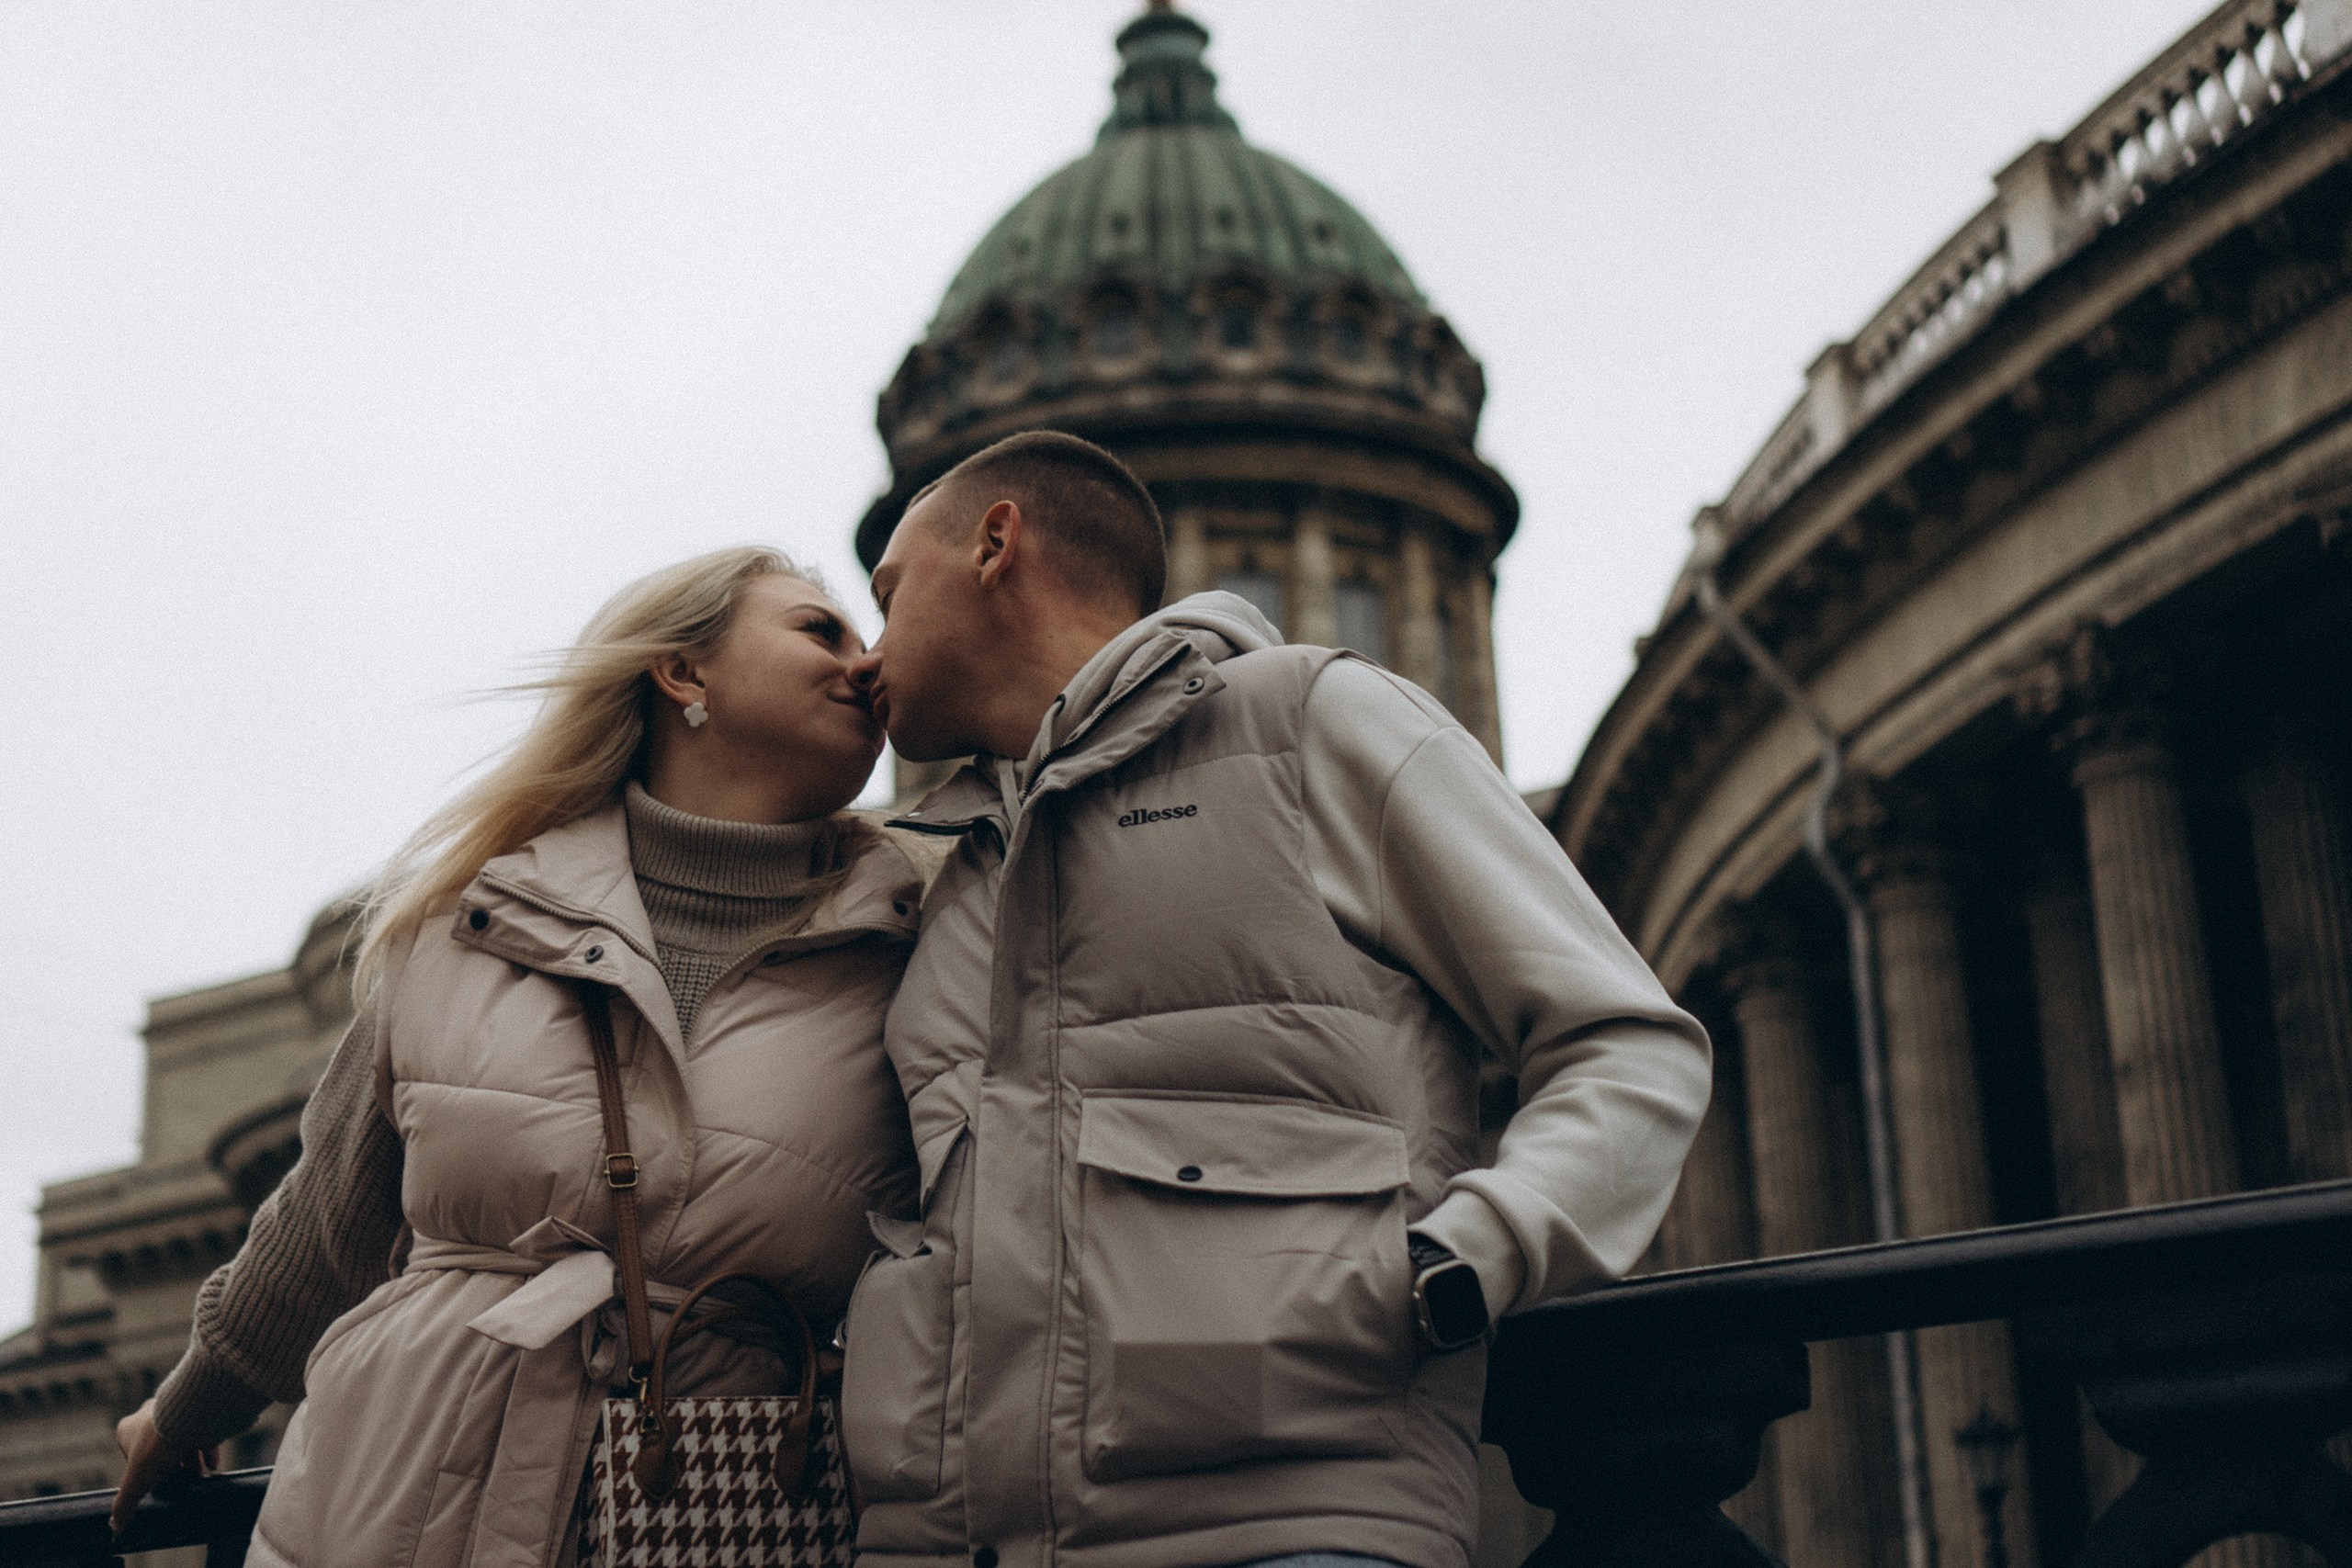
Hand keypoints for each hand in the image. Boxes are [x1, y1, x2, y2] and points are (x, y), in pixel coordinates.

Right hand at [110, 1399, 215, 1535]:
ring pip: (183, 1441)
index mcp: (129, 1428)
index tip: (155, 1483)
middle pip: (161, 1449)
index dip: (145, 1473)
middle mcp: (151, 1416)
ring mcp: (176, 1412)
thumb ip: (125, 1503)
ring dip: (192, 1461)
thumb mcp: (137, 1480)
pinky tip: (213, 1465)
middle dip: (172, 1468)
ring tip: (199, 1478)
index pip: (133, 1455)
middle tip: (182, 1482)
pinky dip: (208, 1450)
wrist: (190, 1418)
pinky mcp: (198, 1412)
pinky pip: (204, 1433)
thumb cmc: (157, 1447)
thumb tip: (116, 1527)